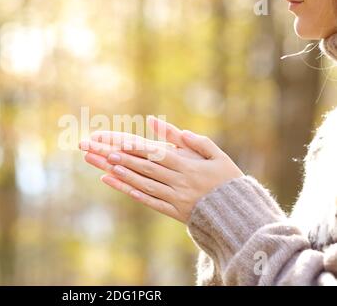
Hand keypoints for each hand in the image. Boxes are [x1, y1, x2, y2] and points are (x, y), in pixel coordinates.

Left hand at [80, 117, 243, 222]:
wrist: (238, 213)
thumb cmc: (227, 179)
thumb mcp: (215, 155)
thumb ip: (193, 140)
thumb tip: (165, 126)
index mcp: (188, 166)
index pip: (155, 154)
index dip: (134, 148)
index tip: (116, 142)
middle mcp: (178, 182)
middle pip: (144, 168)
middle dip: (121, 158)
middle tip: (101, 151)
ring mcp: (175, 198)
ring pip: (144, 185)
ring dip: (123, 175)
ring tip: (105, 166)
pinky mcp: (174, 212)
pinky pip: (150, 202)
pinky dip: (132, 193)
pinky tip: (118, 185)